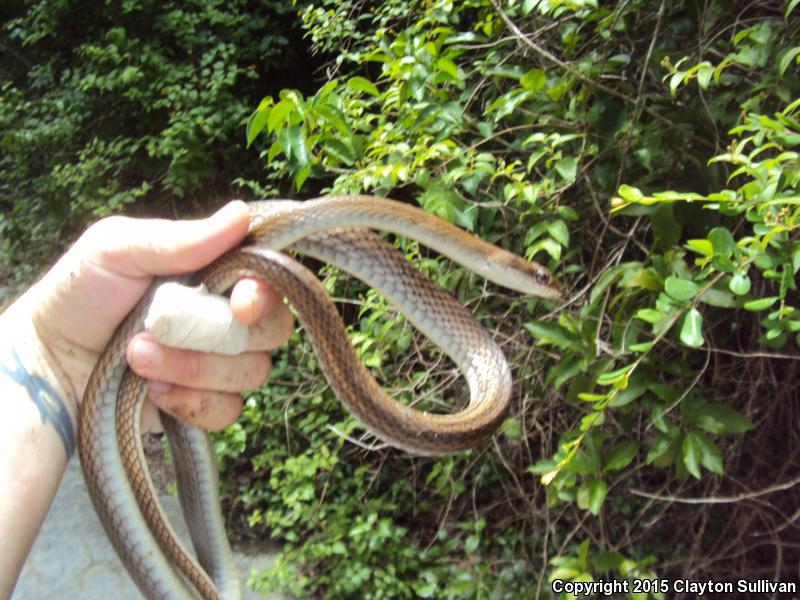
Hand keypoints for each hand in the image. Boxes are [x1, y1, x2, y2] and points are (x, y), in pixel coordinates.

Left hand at [24, 201, 292, 431]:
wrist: (49, 362)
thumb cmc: (80, 295)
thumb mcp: (116, 249)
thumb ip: (179, 238)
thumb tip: (240, 214)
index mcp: (217, 273)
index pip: (270, 280)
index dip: (265, 293)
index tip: (240, 304)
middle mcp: (228, 316)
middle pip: (273, 330)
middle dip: (219, 337)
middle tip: (158, 329)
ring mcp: (220, 361)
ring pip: (250, 372)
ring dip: (192, 368)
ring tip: (136, 356)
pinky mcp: (205, 401)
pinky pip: (229, 410)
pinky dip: (191, 402)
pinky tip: (153, 390)